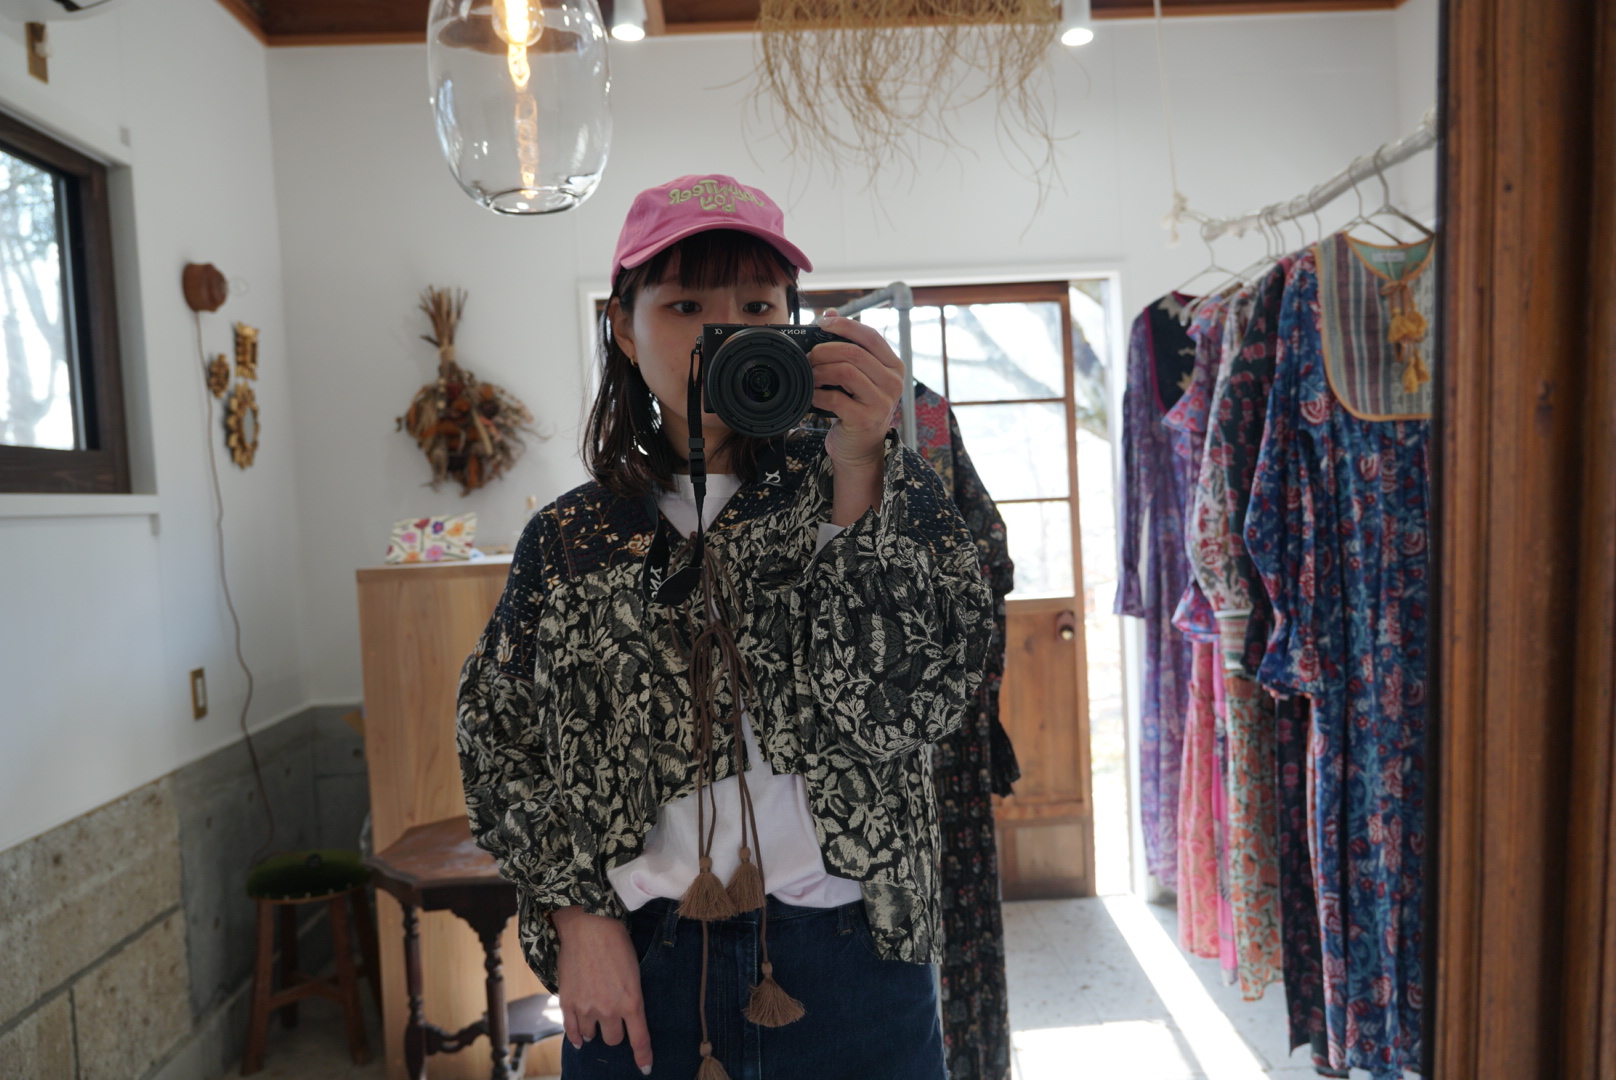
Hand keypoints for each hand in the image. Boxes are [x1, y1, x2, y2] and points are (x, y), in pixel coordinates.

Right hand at [550, 906, 652, 1074]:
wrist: (588, 926)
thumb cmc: (616, 943)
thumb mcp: (634, 971)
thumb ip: (631, 997)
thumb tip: (627, 1014)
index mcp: (631, 1001)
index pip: (640, 1039)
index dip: (643, 1056)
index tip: (645, 1068)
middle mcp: (609, 1010)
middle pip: (614, 1039)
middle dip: (616, 1032)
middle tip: (614, 1019)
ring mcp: (586, 1008)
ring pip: (592, 1036)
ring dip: (595, 1030)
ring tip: (596, 1018)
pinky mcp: (567, 1003)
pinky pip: (571, 1031)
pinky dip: (576, 1036)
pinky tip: (580, 1038)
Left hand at [809, 312, 904, 469]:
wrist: (860, 448)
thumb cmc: (857, 407)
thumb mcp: (858, 375)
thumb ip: (848, 345)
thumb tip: (831, 312)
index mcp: (894, 366)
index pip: (871, 336)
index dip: (845, 325)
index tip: (821, 322)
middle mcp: (894, 382)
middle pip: (854, 352)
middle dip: (824, 350)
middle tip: (809, 357)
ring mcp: (882, 402)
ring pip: (845, 372)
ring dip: (819, 371)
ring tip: (810, 376)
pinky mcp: (866, 419)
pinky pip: (835, 398)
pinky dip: (817, 394)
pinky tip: (812, 396)